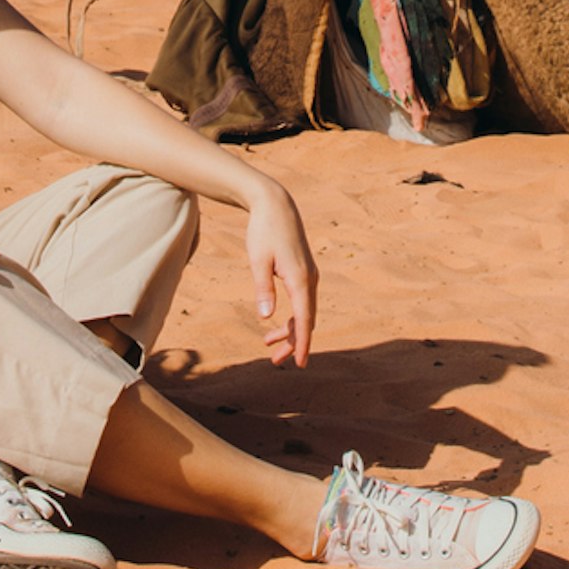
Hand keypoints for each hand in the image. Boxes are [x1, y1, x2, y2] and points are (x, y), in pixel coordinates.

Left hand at [240, 176, 318, 365]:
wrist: (275, 204)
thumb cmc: (263, 231)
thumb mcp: (258, 260)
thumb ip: (263, 289)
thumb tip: (266, 317)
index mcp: (300, 279)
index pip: (305, 320)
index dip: (303, 343)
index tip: (301, 364)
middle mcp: (310, 279)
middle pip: (307, 320)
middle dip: (294, 342)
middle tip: (275, 361)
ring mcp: (309, 275)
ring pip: (305, 311)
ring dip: (291, 330)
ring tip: (269, 345)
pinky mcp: (303, 271)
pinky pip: (302, 301)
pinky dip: (292, 315)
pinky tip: (274, 322)